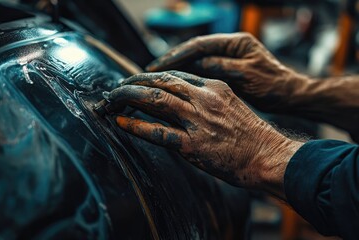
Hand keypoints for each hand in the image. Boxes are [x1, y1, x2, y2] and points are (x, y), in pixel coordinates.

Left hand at [103, 71, 302, 197]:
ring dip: (128, 97)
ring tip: (111, 99)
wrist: (267, 155)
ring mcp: (197, 121)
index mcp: (213, 87)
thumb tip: (180, 97)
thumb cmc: (250, 133)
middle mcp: (203, 99)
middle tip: (117, 88)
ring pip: (155, 100)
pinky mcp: (193, 145)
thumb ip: (205, 97)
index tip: (136, 81)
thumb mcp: (230, 104)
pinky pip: (158, 132)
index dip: (150, 76)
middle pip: (160, 82)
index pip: (174, 75)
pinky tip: (121, 122)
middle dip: (133, 82)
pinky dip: (136, 126)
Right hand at [146, 33, 308, 111]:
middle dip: (172, 60)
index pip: (199, 45)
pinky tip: (176, 84)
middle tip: (150, 71)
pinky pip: (203, 70)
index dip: (176, 55)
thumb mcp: (247, 76)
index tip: (157, 66)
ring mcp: (230, 56)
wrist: (290, 96)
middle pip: (194, 49)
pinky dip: (189, 75)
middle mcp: (231, 46)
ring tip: (157, 77)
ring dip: (177, 68)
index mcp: (236, 43)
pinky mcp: (229, 69)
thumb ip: (220, 67)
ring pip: (197, 59)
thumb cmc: (274, 86)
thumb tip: (195, 64)